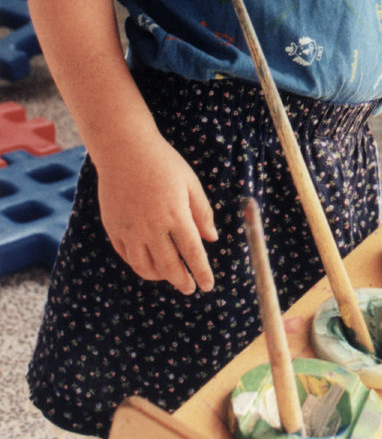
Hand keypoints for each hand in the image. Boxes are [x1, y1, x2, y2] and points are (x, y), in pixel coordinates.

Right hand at [95, 130, 217, 294]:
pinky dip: (139, 264)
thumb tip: (212, 239)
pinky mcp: (113, 228)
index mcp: (175, 216)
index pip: (193, 254)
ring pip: (145, 267)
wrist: (123, 150)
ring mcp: (130, 231)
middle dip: (182, 281)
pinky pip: (127, 256)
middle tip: (190, 288)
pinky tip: (149, 263)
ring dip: (160, 276)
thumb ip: (202, 212)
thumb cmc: (163, 162)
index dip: (202, 273)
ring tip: (170, 276)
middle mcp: (152, 228)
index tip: (208, 285)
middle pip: (169, 267)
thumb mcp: (190, 182)